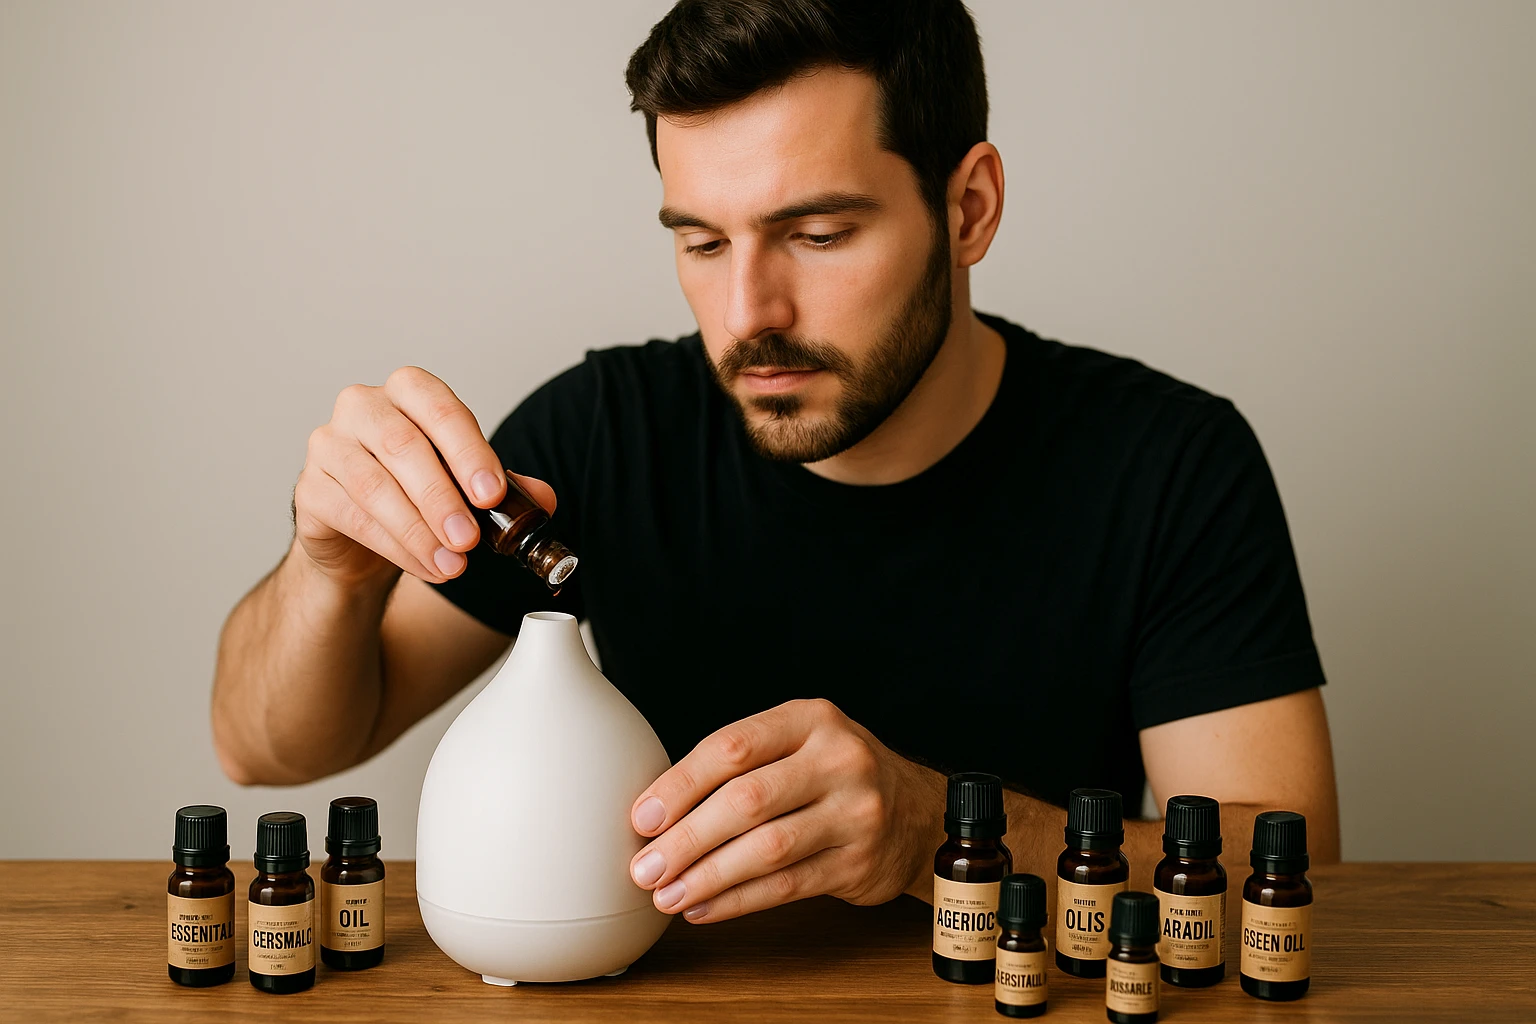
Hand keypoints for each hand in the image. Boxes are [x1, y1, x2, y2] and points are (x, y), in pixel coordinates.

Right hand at [293, 366, 555, 587]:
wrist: (363, 537)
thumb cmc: (418, 493)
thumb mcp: (467, 487)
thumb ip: (506, 489)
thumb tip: (543, 501)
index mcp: (408, 392)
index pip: (439, 407)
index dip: (469, 451)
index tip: (492, 495)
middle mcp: (363, 407)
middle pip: (403, 446)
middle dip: (443, 498)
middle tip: (470, 539)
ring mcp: (329, 444)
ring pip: (374, 485)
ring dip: (419, 530)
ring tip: (453, 563)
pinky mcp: (310, 488)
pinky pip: (352, 516)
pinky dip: (395, 546)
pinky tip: (425, 565)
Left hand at [627, 698, 943, 923]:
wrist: (914, 811)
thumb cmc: (831, 774)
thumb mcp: (795, 743)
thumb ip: (738, 765)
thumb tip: (654, 813)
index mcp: (809, 720)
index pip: (732, 747)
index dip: (680, 784)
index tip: (642, 818)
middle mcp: (838, 759)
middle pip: (747, 800)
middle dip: (686, 839)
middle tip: (645, 868)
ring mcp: (855, 812)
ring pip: (766, 849)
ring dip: (707, 877)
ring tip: (667, 894)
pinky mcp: (858, 861)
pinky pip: (787, 886)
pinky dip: (738, 900)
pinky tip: (704, 907)